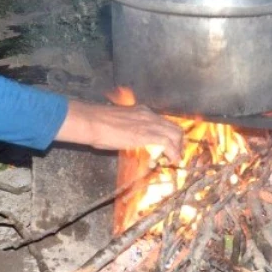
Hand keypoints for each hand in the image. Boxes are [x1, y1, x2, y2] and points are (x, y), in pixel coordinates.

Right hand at [54, 99, 184, 161]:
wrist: (92, 121)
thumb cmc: (97, 123)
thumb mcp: (117, 123)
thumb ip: (127, 129)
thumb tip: (126, 139)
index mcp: (141, 111)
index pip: (164, 122)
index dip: (170, 134)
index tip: (170, 145)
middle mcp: (149, 115)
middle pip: (174, 127)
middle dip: (179, 142)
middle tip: (176, 154)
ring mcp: (149, 124)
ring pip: (175, 134)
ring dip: (178, 148)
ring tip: (175, 159)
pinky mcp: (147, 134)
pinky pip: (168, 143)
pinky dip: (173, 153)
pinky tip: (172, 160)